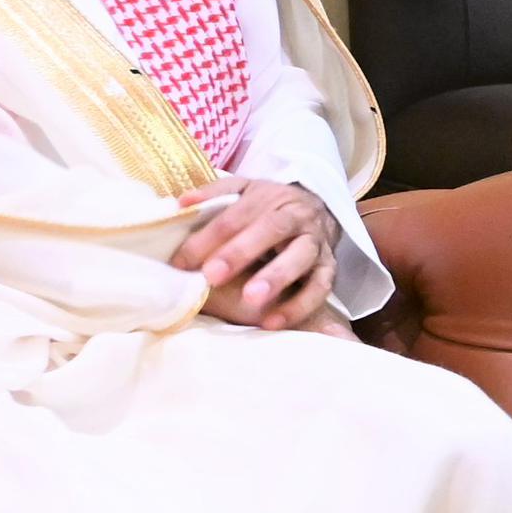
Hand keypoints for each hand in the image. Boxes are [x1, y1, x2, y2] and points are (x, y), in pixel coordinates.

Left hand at [175, 179, 339, 331]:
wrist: (320, 209)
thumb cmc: (270, 207)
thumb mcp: (244, 190)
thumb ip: (214, 194)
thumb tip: (181, 204)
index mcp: (269, 197)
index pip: (236, 215)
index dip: (208, 238)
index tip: (182, 262)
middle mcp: (296, 216)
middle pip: (272, 229)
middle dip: (240, 253)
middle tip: (212, 276)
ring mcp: (315, 242)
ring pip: (301, 257)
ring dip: (276, 278)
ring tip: (251, 301)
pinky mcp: (330, 267)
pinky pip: (321, 287)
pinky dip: (300, 305)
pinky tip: (273, 322)